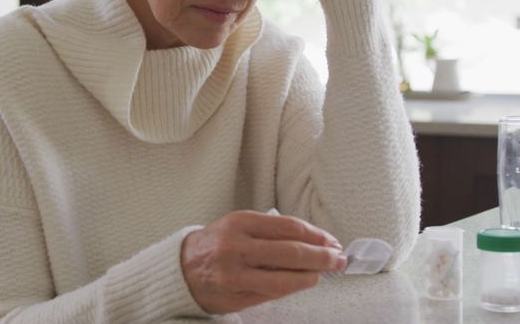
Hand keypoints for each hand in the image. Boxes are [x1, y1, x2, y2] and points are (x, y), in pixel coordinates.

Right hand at [180, 210, 346, 313]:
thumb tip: (314, 241)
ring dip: (310, 277)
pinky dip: (292, 288)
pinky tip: (302, 282)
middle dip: (321, 257)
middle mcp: (236, 247)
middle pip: (291, 252)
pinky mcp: (235, 297)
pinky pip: (272, 293)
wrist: (182, 268)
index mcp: (240, 223)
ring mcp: (235, 275)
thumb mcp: (239, 226)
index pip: (289, 227)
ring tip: (322, 274)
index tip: (331, 240)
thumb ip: (271, 231)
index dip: (316, 235)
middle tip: (338, 258)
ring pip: (285, 279)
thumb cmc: (217, 244)